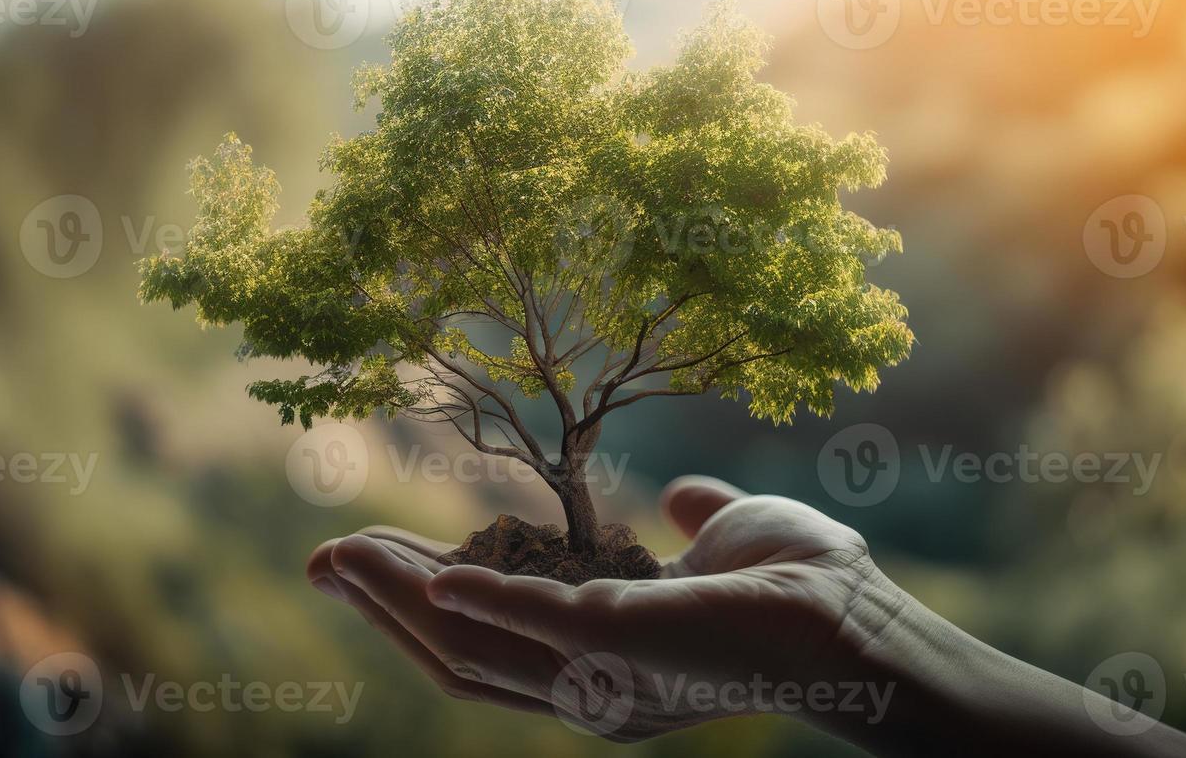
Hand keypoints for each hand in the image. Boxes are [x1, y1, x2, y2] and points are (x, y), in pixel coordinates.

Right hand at [305, 476, 905, 741]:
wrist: (862, 619)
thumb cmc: (805, 587)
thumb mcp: (722, 539)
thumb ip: (685, 523)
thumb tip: (673, 497)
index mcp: (598, 662)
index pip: (486, 641)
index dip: (420, 601)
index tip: (366, 552)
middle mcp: (586, 687)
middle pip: (455, 654)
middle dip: (384, 605)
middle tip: (322, 556)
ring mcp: (599, 676)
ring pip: (467, 647)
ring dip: (399, 598)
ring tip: (343, 551)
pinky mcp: (619, 643)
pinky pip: (524, 622)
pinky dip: (472, 594)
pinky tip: (428, 566)